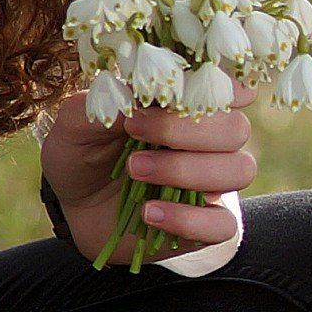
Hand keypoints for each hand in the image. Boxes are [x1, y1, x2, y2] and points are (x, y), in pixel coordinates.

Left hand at [41, 83, 257, 264]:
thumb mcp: (76, 125)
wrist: (73, 208)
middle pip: (236, 128)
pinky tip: (150, 213)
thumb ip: (105, 104)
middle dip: (186, 130)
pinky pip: (223, 225)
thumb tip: (136, 97)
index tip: (173, 94)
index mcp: (187, 108)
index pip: (228, 89)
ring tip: (136, 172)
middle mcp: (209, 143)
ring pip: (238, 171)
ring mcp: (212, 184)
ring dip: (186, 170)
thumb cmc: (82, 156)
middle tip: (135, 134)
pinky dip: (189, 219)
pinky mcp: (205, 225)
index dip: (218, 87)